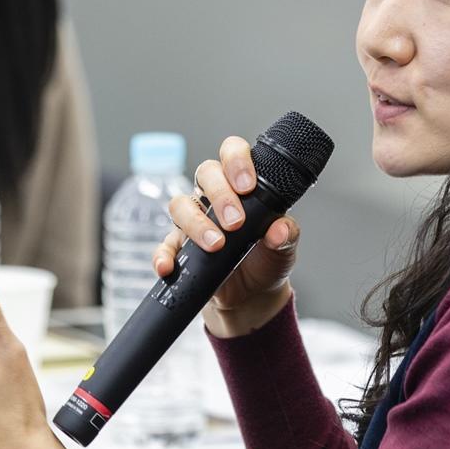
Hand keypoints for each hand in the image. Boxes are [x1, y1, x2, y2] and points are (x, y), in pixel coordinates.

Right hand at [156, 135, 298, 337]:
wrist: (253, 295)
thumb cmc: (267, 259)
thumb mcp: (284, 248)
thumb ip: (285, 235)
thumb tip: (279, 230)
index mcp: (241, 186)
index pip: (232, 154)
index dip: (237, 161)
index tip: (247, 186)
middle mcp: (213, 197)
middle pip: (205, 174)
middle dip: (220, 195)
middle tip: (236, 222)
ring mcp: (193, 221)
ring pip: (180, 204)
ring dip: (196, 223)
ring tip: (216, 244)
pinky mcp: (179, 247)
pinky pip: (164, 244)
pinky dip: (164, 255)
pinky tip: (170, 266)